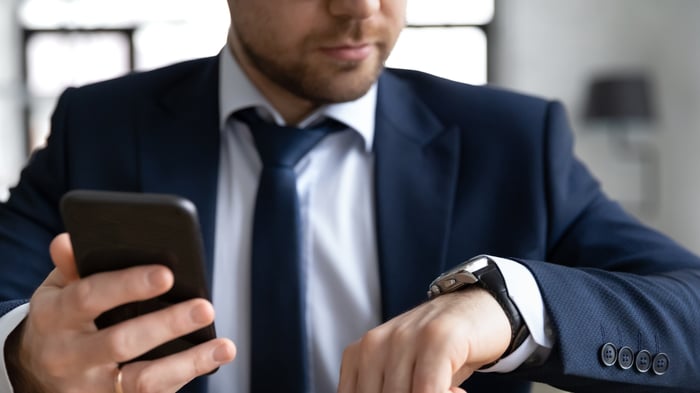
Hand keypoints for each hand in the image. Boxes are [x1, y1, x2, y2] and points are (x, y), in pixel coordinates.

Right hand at [6, 233, 235, 392]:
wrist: (34, 375)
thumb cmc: (60, 320)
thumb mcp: (56, 291)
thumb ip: (71, 266)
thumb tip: (69, 239)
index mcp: (54, 317)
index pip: (89, 297)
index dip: (128, 285)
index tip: (167, 273)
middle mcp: (68, 356)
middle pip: (120, 342)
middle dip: (166, 324)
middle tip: (205, 307)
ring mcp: (90, 387)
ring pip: (141, 381)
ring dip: (187, 363)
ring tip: (224, 345)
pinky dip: (186, 376)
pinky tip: (213, 358)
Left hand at [337, 287, 510, 392]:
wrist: (478, 309)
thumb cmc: (440, 353)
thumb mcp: (403, 376)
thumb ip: (387, 388)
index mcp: (358, 356)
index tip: (408, 391)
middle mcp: (374, 344)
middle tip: (432, 391)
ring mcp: (404, 337)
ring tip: (448, 390)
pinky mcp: (436, 337)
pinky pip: (428, 389)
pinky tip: (457, 391)